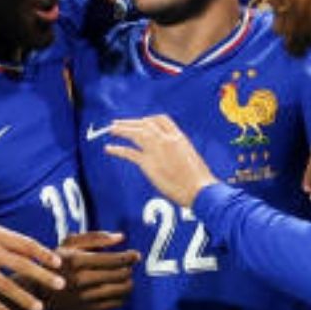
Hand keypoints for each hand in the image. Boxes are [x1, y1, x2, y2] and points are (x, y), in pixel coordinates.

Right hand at [0, 219, 65, 309]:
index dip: (43, 254)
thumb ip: (6, 239)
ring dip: (23, 298)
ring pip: (3, 285)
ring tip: (39, 308)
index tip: (59, 263)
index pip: (25, 244)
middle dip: (42, 276)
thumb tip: (33, 251)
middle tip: (60, 285)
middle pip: (20, 265)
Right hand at [44, 231, 139, 309]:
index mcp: (76, 260)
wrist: (37, 291)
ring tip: (126, 278)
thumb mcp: (70, 244)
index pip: (113, 259)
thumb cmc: (58, 262)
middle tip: (129, 266)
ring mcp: (84, 297)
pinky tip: (118, 290)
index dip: (129, 257)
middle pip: (120, 274)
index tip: (136, 255)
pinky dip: (122, 296)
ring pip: (121, 290)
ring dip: (128, 283)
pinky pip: (116, 304)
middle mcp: (80, 279)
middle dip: (129, 269)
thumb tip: (121, 237)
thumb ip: (96, 237)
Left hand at [103, 116, 218, 207]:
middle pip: (145, 123)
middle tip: (118, 123)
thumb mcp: (191, 158)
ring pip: (135, 133)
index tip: (139, 122)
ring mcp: (157, 150)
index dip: (147, 120)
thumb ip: (179, 152)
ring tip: (111, 130)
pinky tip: (109, 148)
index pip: (161, 120)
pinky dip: (117, 150)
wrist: (200, 189)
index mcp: (179, 137)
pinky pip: (129, 153)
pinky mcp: (149, 163)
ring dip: (121, 130)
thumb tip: (173, 157)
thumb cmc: (200, 180)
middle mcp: (166, 140)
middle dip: (130, 122)